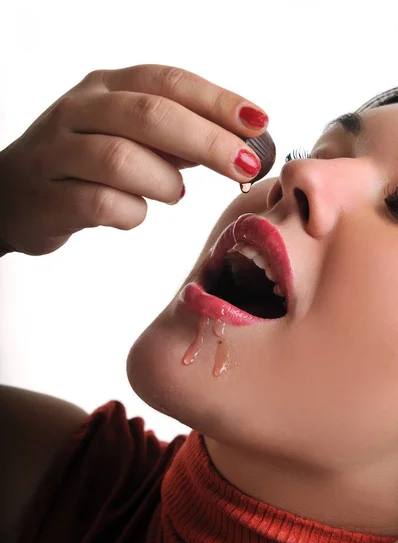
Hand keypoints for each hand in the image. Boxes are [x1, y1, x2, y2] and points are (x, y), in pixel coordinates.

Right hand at [0, 64, 269, 255]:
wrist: (12, 195)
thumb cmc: (83, 165)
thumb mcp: (127, 135)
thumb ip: (174, 136)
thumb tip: (240, 141)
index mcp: (106, 87)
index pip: (169, 82)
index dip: (218, 101)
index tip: (260, 123)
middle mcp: (80, 110)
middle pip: (150, 115)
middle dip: (207, 141)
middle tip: (245, 165)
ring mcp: (58, 152)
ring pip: (122, 159)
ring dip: (164, 182)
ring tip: (174, 193)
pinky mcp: (50, 196)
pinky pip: (102, 205)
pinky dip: (132, 213)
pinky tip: (134, 212)